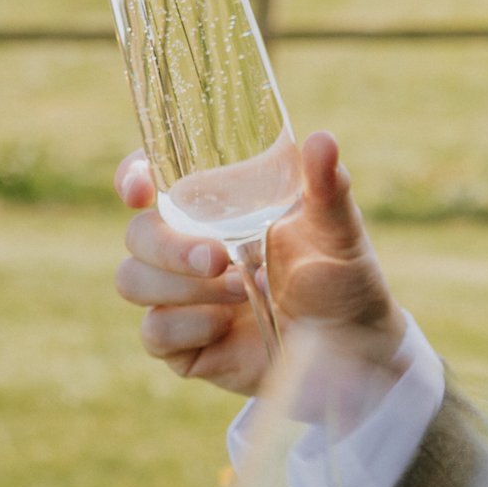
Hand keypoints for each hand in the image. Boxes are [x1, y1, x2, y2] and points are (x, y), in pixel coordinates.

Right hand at [114, 131, 400, 396]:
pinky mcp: (182, 346)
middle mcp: (186, 248)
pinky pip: (155, 332)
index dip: (132, 178)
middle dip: (168, 246)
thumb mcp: (338, 228)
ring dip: (183, 286)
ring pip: (133, 280)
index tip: (141, 188)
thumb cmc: (341, 274)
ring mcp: (180, 297)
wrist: (355, 345)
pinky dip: (189, 325)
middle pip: (137, 235)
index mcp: (212, 208)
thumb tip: (320, 140)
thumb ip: (328, 186)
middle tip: (217, 258)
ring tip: (244, 289)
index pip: (150, 181)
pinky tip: (227, 325)